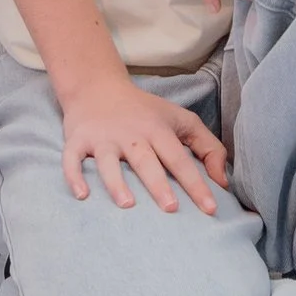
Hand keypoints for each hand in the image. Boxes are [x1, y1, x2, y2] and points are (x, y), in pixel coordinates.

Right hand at [55, 68, 227, 214]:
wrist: (98, 86)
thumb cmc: (146, 112)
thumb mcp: (181, 120)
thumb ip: (209, 148)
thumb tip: (223, 183)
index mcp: (157, 130)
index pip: (179, 159)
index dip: (196, 184)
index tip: (211, 209)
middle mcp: (130, 134)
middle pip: (145, 160)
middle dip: (158, 183)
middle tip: (171, 208)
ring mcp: (102, 137)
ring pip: (108, 160)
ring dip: (116, 181)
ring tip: (127, 204)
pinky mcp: (78, 139)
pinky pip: (72, 157)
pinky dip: (73, 175)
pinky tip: (81, 194)